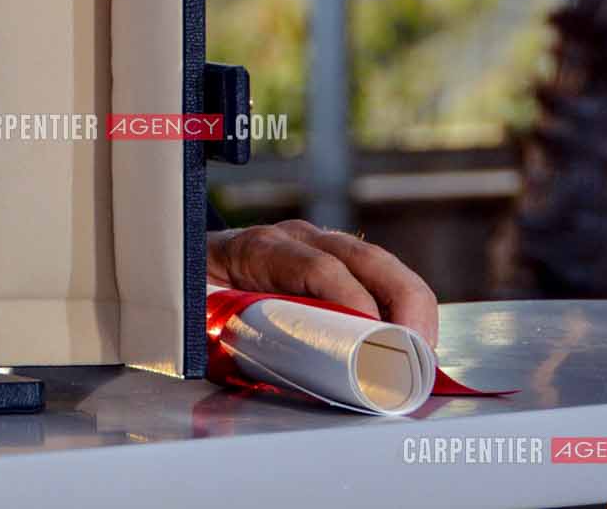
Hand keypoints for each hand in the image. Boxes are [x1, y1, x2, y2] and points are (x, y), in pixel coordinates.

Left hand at [206, 218, 438, 346]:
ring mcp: (321, 247)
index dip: (351, 302)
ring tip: (423, 353)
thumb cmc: (195, 293)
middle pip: (365, 259)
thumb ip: (221, 332)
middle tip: (417, 352)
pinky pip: (380, 280)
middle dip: (401, 303)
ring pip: (382, 266)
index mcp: (260, 247)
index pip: (317, 267)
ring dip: (411, 307)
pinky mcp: (338, 265)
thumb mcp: (200, 311)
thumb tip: (255, 366)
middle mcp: (297, 239)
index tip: (375, 340)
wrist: (183, 265)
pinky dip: (404, 308)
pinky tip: (414, 341)